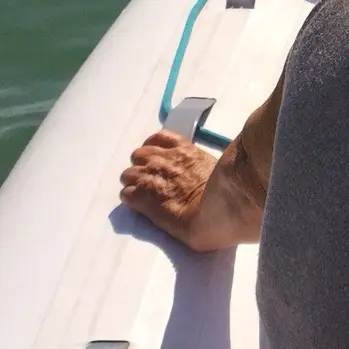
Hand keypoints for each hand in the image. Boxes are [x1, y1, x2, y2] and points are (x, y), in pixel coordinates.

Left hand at [120, 129, 250, 251]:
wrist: (215, 210)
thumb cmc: (223, 191)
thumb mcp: (214, 166)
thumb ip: (200, 162)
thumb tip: (200, 168)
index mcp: (182, 149)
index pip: (158, 138)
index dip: (156, 150)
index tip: (160, 160)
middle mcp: (163, 158)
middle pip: (138, 154)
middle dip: (143, 166)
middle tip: (153, 180)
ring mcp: (150, 176)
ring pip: (127, 174)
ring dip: (135, 183)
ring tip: (145, 195)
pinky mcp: (141, 196)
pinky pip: (125, 194)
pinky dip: (132, 199)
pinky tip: (142, 206)